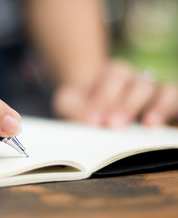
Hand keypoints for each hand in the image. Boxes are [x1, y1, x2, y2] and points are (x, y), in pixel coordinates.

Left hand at [53, 60, 177, 127]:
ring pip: (163, 90)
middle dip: (126, 105)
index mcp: (112, 73)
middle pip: (139, 84)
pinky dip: (173, 109)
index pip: (113, 78)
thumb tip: (90, 122)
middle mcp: (135, 79)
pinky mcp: (166, 105)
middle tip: (112, 125)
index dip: (105, 97)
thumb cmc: (80, 103)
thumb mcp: (68, 102)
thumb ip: (73, 108)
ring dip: (157, 107)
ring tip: (148, 124)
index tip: (94, 120)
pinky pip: (177, 100)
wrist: (92, 105)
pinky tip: (164, 124)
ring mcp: (153, 92)